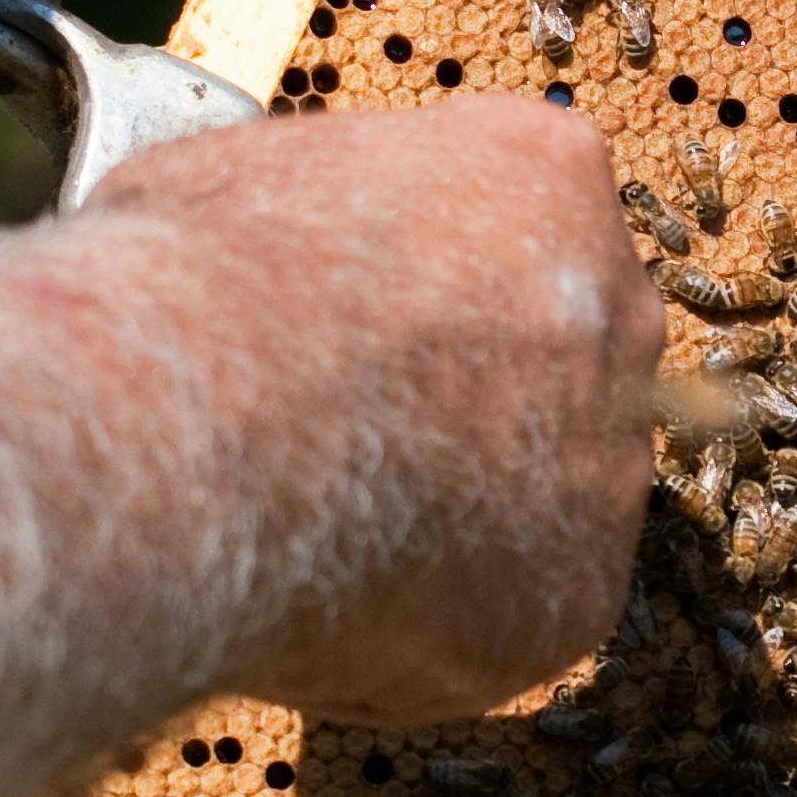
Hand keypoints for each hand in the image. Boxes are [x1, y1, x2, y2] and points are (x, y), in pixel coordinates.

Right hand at [83, 98, 664, 724]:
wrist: (183, 434)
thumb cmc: (191, 286)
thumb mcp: (239, 179)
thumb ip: (321, 215)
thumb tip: (280, 255)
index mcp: (545, 172)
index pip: (529, 217)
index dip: (431, 281)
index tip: (362, 317)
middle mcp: (612, 310)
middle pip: (561, 356)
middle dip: (471, 396)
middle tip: (351, 433)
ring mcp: (608, 462)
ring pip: (548, 494)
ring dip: (460, 514)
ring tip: (325, 526)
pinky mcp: (578, 599)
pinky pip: (518, 614)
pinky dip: (439, 624)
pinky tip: (339, 601)